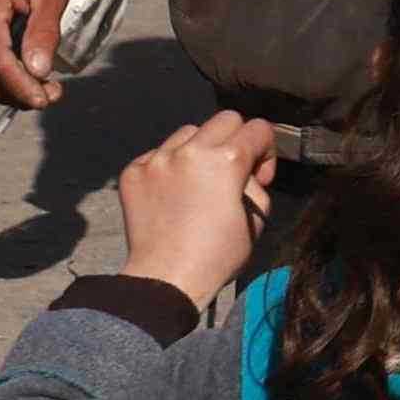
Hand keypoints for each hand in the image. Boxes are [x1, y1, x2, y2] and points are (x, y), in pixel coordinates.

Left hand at [115, 107, 278, 304]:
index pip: (259, 128)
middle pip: (225, 120)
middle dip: (236, 141)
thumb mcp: (258, 219)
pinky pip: (157, 154)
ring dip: (199, 151)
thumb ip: (254, 183)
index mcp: (227, 160)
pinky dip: (168, 168)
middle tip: (230, 173)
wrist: (165, 279)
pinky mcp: (133, 172)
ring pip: (188, 132)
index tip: (258, 177)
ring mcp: (157, 159)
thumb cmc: (217, 255)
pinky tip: (170, 194)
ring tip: (196, 182)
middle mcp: (191, 151)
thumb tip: (245, 172)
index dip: (266, 152)